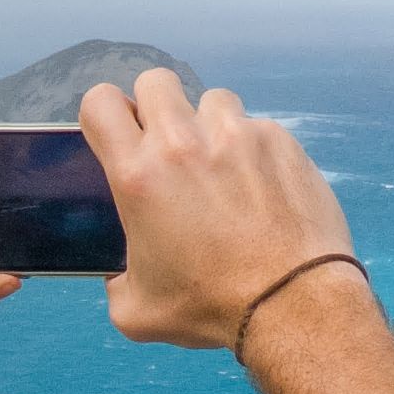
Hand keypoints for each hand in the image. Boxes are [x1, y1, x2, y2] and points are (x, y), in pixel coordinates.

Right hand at [79, 70, 358, 351]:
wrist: (293, 304)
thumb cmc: (214, 308)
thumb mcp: (138, 311)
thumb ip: (117, 284)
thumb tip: (119, 277)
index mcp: (138, 175)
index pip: (100, 101)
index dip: (105, 116)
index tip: (119, 138)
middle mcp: (183, 143)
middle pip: (155, 82)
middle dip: (156, 107)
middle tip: (169, 147)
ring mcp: (236, 135)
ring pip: (212, 100)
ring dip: (210, 125)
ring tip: (222, 166)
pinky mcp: (279, 140)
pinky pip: (257, 127)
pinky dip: (253, 149)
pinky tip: (262, 187)